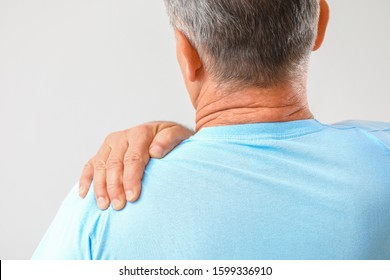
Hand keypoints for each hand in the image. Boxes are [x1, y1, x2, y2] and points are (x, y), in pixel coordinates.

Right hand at [79, 122, 193, 209]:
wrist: (162, 132)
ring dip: (100, 187)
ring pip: (100, 166)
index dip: (131, 178)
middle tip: (118, 206)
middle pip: (114, 164)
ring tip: (104, 206)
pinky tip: (84, 195)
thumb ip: (169, 140)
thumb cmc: (171, 139)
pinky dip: (86, 179)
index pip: (133, 158)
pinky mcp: (103, 151)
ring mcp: (110, 144)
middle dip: (114, 187)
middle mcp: (122, 137)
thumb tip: (155, 151)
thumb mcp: (178, 135)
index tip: (132, 197)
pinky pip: (90, 165)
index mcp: (140, 133)